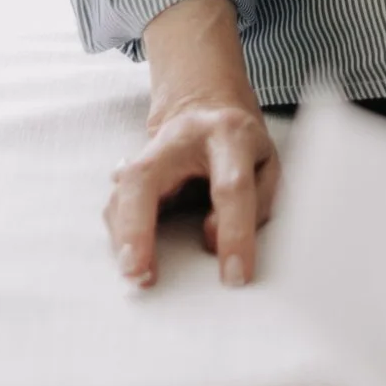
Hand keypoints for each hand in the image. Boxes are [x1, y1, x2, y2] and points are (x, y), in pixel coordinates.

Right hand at [104, 0, 279, 289]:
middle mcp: (182, 136)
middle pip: (147, 177)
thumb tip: (211, 239)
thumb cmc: (242, 145)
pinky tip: (128, 256)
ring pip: (124, 188)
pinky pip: (117, 201)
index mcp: (229, 133)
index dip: (235, 233)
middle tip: (139, 272)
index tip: (235, 277)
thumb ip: (254, 202)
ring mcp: (151, 148)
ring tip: (134, 274)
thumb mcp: (267, 165)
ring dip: (123, 236)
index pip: (232, 186)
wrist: (207, 107)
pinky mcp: (132, 167)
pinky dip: (120, 233)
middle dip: (138, 226)